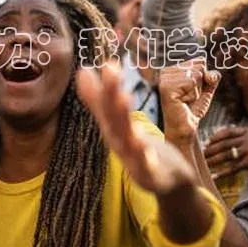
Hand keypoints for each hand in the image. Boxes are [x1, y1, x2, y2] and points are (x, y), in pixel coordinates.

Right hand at [77, 64, 197, 194]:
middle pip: (114, 118)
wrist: (165, 180)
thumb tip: (82, 71)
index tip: (99, 66)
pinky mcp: (149, 175)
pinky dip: (143, 157)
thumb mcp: (118, 123)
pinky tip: (144, 147)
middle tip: (110, 69)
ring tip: (123, 97)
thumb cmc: (138, 148)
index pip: (106, 105)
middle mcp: (120, 143)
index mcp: (113, 128)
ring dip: (123, 119)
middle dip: (111, 94)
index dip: (103, 86)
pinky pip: (145, 166)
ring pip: (127, 139)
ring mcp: (133, 160)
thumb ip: (101, 100)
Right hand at [158, 59, 220, 143]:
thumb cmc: (193, 108)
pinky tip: (183, 102)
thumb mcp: (206, 89)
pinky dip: (193, 95)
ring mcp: (165, 78)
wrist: (186, 127)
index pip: (200, 61)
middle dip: (200, 85)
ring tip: (185, 100)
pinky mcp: (166, 86)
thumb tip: (210, 74)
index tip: (192, 91)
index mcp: (173, 68)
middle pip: (199, 66)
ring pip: (196, 74)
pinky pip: (191, 82)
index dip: (203, 78)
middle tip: (188, 97)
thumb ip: (212, 76)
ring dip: (196, 91)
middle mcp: (166, 71)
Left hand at [204, 126, 247, 178]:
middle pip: (224, 144)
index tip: (206, 142)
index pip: (227, 131)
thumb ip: (238, 137)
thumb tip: (213, 140)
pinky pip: (233, 168)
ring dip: (213, 161)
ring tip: (204, 165)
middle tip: (200, 155)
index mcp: (247, 131)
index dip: (215, 137)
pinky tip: (214, 176)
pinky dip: (222, 173)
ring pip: (227, 155)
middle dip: (211, 150)